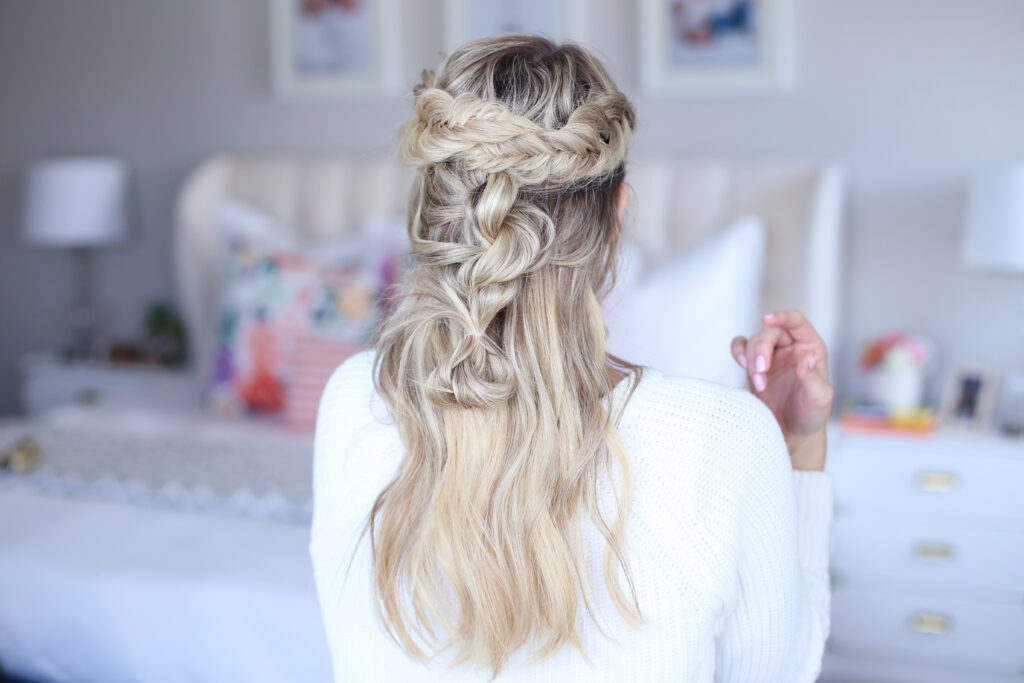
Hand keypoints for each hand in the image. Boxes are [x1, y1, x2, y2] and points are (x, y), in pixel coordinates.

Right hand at [730, 310, 833, 470]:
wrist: (791, 435)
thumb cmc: (810, 416)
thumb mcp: (819, 399)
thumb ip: (814, 378)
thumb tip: (807, 357)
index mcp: (811, 348)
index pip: (796, 322)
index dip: (782, 317)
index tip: (767, 320)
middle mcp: (791, 348)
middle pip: (770, 332)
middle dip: (761, 349)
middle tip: (760, 371)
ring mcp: (773, 356)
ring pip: (754, 341)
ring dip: (752, 360)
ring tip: (758, 385)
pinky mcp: (756, 366)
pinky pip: (741, 348)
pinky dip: (737, 352)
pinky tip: (741, 363)